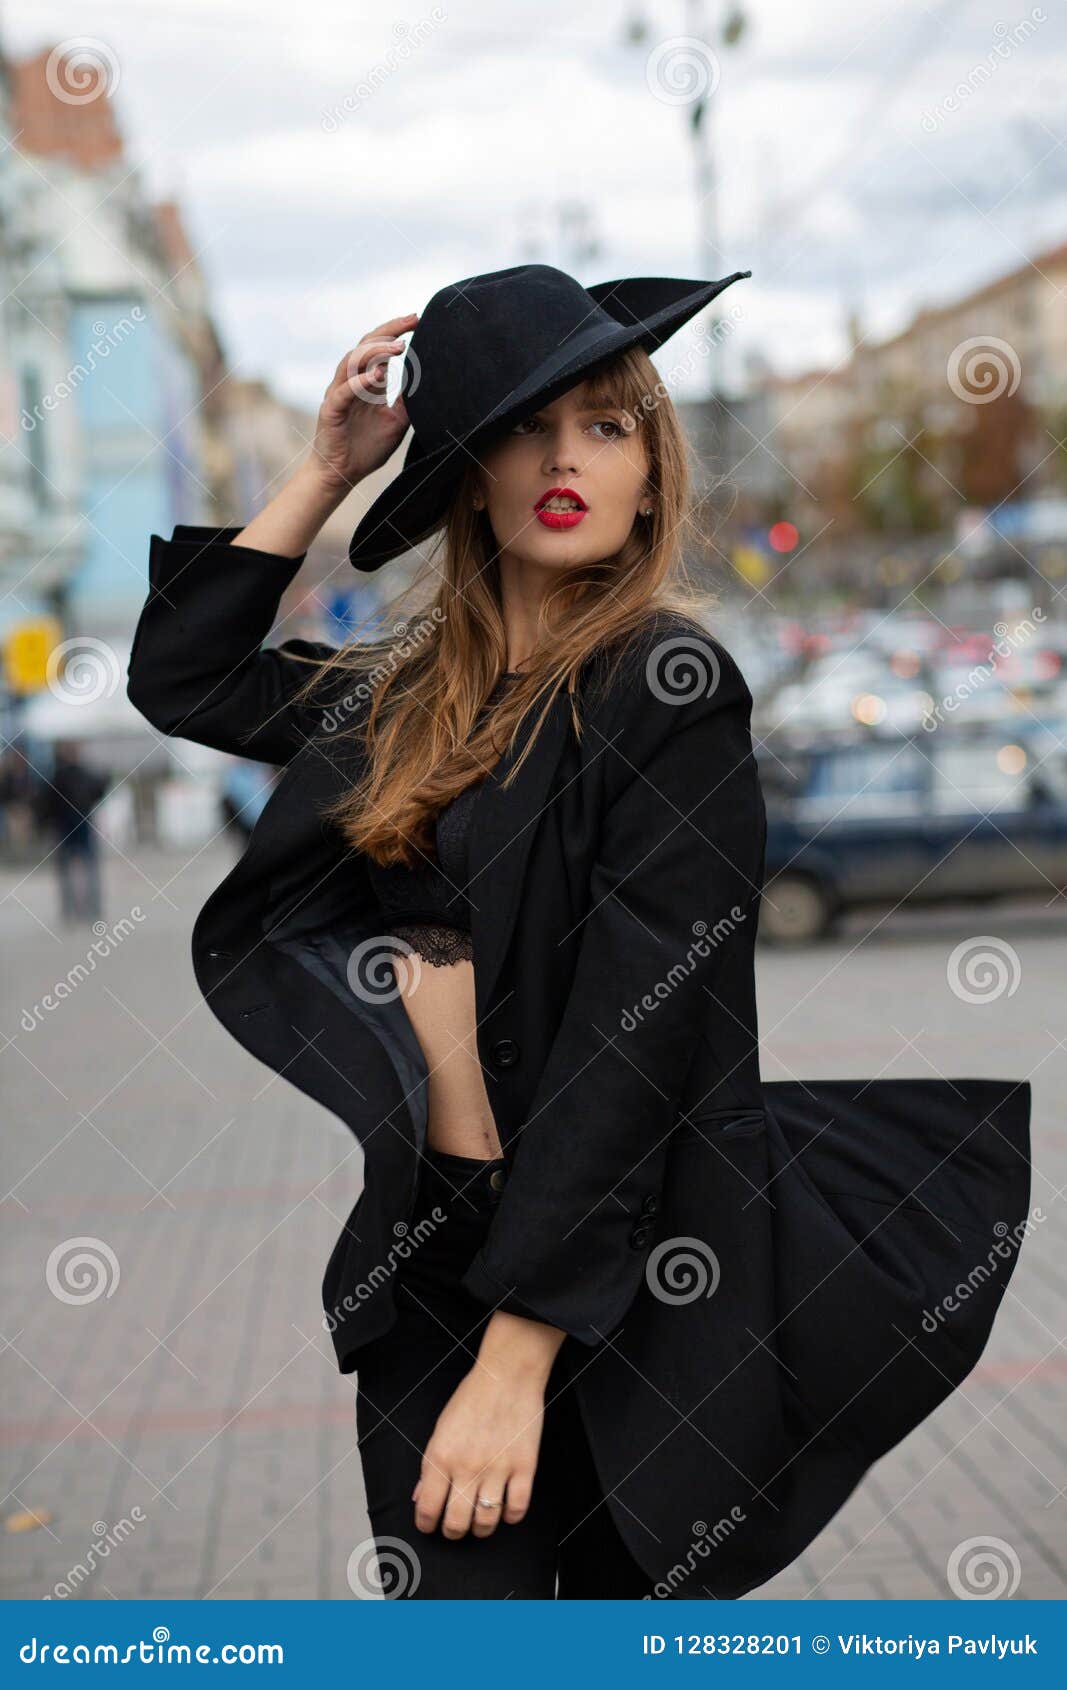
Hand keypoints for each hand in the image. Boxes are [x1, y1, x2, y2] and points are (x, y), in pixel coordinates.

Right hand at [305, 312, 418, 495]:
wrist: (343, 474)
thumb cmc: (367, 448)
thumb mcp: (397, 421)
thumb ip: (408, 402)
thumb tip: (431, 384)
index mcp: (368, 382)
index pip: (380, 348)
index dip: (396, 332)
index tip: (418, 320)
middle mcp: (352, 382)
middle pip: (366, 345)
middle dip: (388, 331)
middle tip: (411, 320)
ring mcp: (339, 394)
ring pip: (352, 362)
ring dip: (375, 351)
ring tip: (398, 346)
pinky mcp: (331, 411)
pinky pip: (344, 392)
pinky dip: (360, 382)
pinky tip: (378, 375)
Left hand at [412, 1314, 564, 1539]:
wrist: (507, 1374)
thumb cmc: (471, 1398)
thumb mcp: (441, 1428)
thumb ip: (429, 1466)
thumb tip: (420, 1496)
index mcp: (440, 1456)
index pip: (427, 1509)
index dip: (426, 1525)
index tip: (430, 1525)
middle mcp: (467, 1467)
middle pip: (456, 1524)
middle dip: (453, 1532)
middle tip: (455, 1527)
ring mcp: (497, 1469)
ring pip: (486, 1522)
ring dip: (481, 1529)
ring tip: (479, 1521)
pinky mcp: (524, 1467)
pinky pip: (517, 1509)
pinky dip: (510, 1516)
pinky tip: (505, 1508)